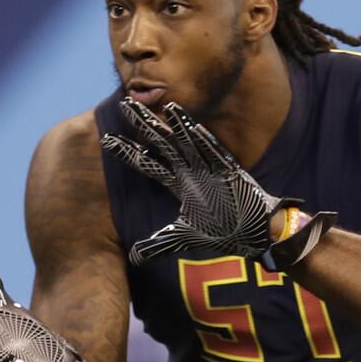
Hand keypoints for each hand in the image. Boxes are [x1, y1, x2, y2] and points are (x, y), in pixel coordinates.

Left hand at [100, 98, 300, 264]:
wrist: (254, 234)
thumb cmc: (221, 231)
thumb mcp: (182, 237)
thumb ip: (158, 243)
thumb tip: (133, 257)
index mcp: (179, 182)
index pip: (148, 163)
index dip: (128, 151)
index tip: (106, 139)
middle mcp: (191, 171)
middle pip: (163, 143)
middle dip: (145, 125)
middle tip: (125, 104)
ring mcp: (210, 169)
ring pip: (188, 141)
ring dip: (176, 124)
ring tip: (161, 105)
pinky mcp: (229, 172)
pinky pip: (214, 153)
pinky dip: (202, 139)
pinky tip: (191, 125)